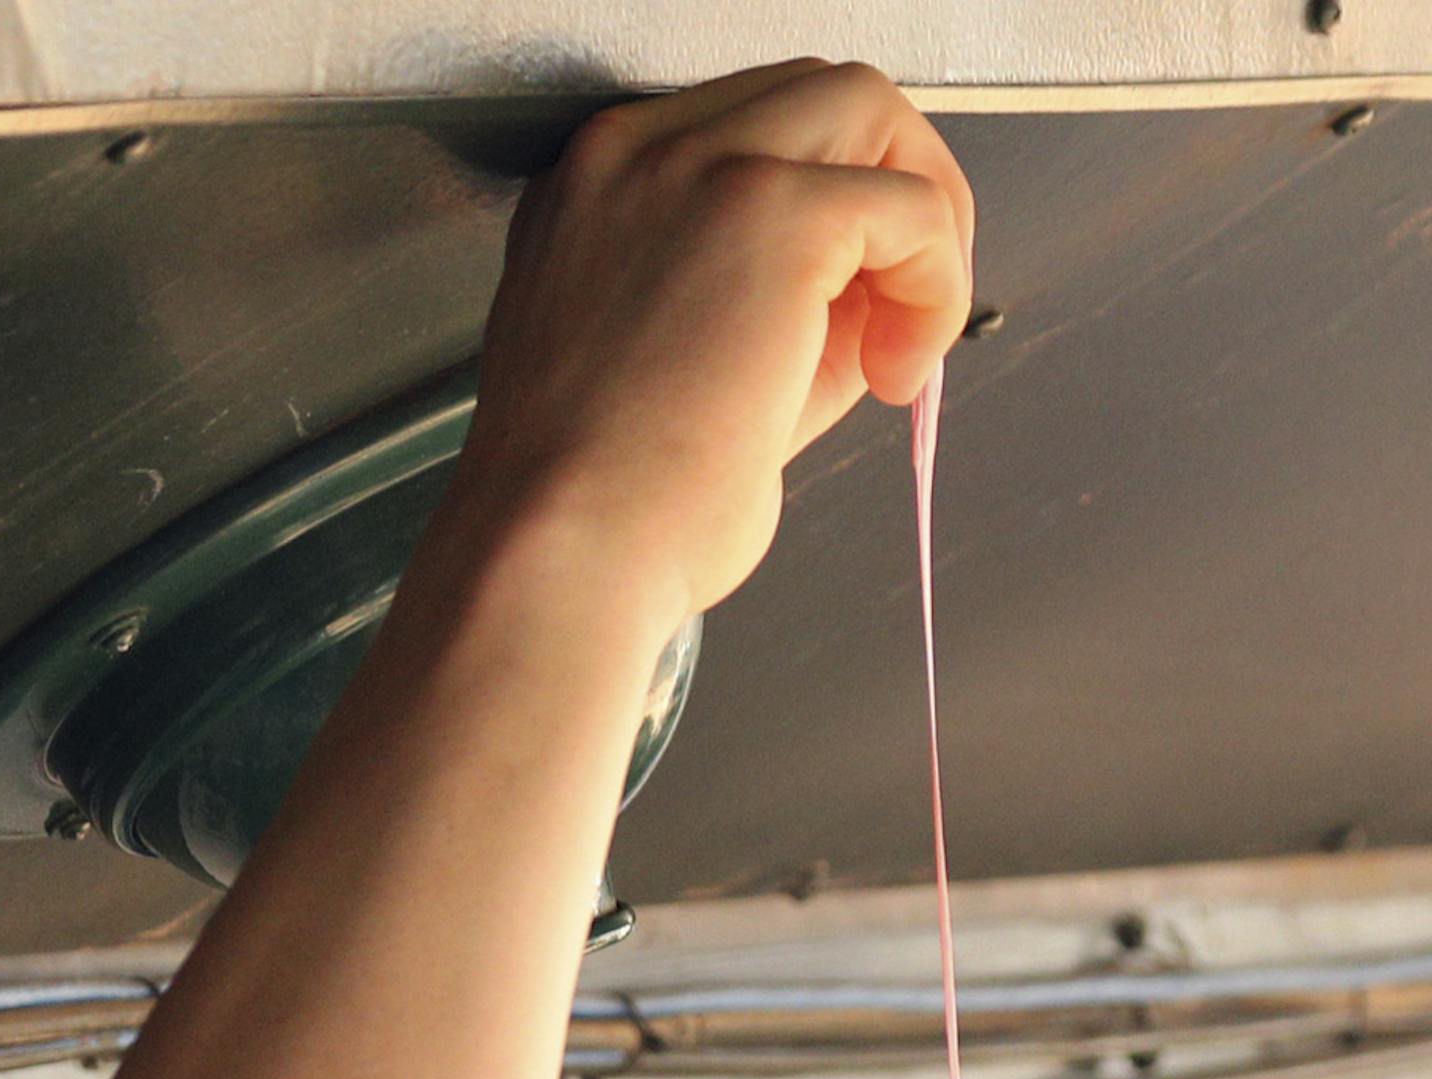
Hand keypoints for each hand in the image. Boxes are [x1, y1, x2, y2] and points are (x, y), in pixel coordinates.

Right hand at [449, 63, 974, 632]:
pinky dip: (935, 285)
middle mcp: (632, 157)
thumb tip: (870, 297)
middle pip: (815, 97)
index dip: (821, 209)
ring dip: (921, 220)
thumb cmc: (602, 510)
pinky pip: (910, 208)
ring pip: (868, 113)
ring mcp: (698, 171)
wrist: (564, 559)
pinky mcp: (771, 214)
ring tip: (906, 340)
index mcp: (593, 195)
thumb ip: (762, 309)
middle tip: (906, 303)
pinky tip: (898, 371)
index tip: (842, 309)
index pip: (746, 134)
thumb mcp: (675, 379)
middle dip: (889, 188)